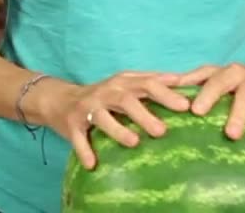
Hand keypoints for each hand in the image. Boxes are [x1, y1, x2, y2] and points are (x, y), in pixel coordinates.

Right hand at [38, 71, 191, 169]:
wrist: (59, 99)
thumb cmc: (103, 95)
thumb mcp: (126, 84)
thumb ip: (152, 82)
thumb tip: (183, 80)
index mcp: (122, 83)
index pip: (147, 84)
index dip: (166, 93)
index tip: (186, 106)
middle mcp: (105, 92)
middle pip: (126, 99)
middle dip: (144, 114)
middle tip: (162, 131)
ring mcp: (87, 107)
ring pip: (102, 117)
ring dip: (117, 129)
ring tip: (134, 142)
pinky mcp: (72, 124)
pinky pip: (78, 137)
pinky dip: (84, 150)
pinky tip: (92, 164)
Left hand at [179, 62, 244, 144]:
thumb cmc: (240, 80)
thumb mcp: (218, 74)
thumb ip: (195, 79)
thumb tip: (163, 82)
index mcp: (231, 72)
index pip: (216, 80)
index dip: (207, 94)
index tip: (195, 111)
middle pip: (244, 93)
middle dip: (237, 113)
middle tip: (228, 134)